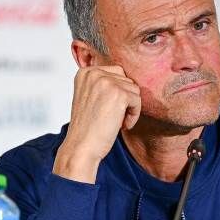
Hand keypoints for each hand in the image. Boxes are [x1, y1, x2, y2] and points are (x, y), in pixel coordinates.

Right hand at [53, 65, 140, 183]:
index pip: (117, 72)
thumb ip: (103, 83)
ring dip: (130, 108)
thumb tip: (128, 79)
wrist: (81, 147)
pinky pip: (138, 100)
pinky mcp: (119, 94)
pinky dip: (134, 115)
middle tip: (113, 117)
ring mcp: (106, 82)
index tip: (108, 109)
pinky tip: (122, 126)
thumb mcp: (89, 97)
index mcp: (85, 72)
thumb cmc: (87, 127)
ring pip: (134, 90)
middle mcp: (94, 73)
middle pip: (127, 80)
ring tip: (116, 122)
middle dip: (125, 100)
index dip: (118, 92)